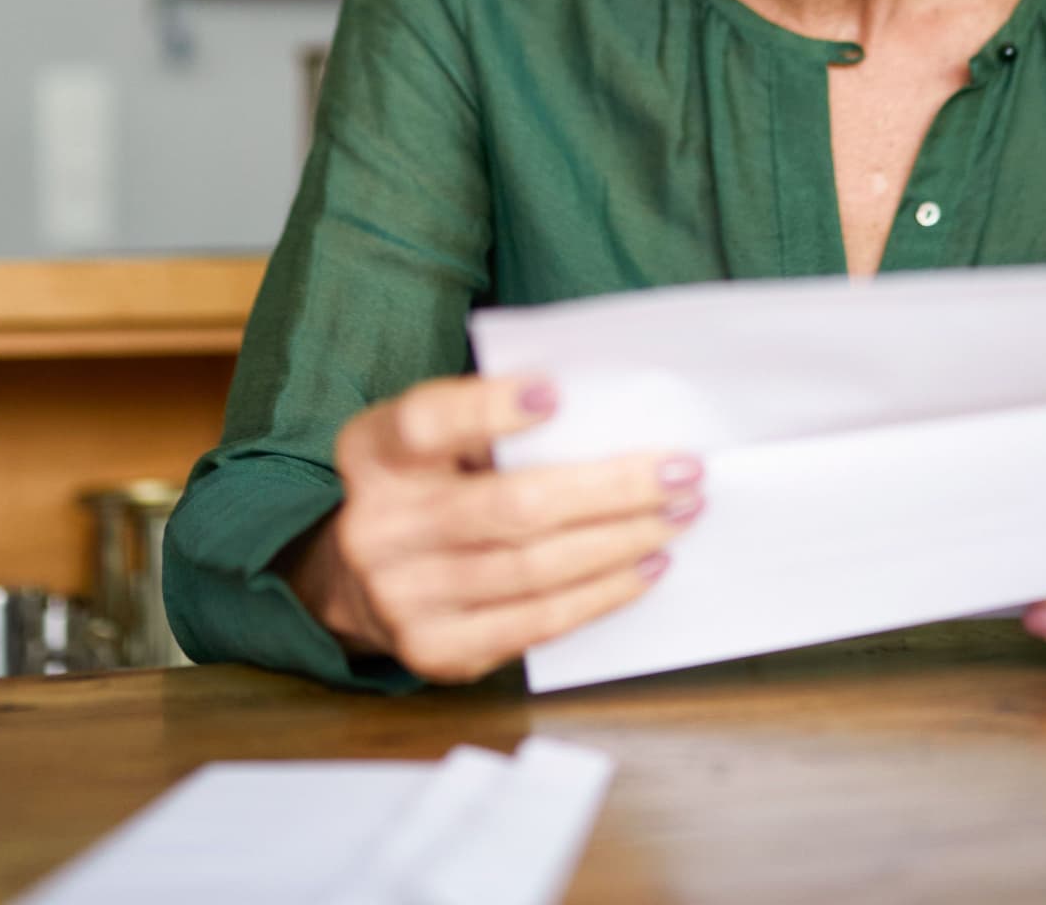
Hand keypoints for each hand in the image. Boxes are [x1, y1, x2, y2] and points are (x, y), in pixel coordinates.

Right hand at [282, 373, 701, 682]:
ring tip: (679, 516)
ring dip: (623, 541)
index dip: (488, 409)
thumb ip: (495, 422)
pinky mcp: (437, 650)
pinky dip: (602, 593)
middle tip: (683, 471)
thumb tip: (606, 414)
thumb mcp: (439, 439)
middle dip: (612, 489)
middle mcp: (378, 527)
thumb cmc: (431, 481)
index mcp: (375, 451)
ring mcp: (403, 597)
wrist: (362, 575)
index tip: (557, 394)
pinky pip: (536, 622)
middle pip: (511, 505)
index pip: (428, 423)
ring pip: (535, 568)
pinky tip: (646, 566)